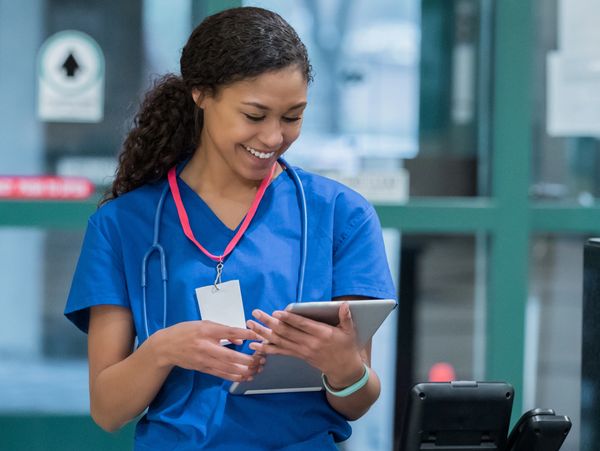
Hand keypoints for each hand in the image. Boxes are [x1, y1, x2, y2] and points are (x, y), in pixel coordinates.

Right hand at [153, 320, 263, 381]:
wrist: (166, 347)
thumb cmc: (186, 331)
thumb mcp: (204, 324)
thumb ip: (223, 330)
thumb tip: (240, 339)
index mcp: (207, 330)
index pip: (229, 332)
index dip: (245, 334)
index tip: (257, 336)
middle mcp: (206, 346)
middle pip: (231, 355)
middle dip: (248, 359)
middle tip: (260, 359)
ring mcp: (204, 359)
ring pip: (228, 368)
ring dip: (244, 370)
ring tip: (256, 369)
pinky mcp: (203, 368)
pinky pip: (221, 374)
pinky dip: (234, 376)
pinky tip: (244, 376)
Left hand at [247, 303, 364, 387]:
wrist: (343, 369)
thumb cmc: (346, 347)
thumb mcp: (350, 332)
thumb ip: (346, 317)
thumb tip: (345, 305)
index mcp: (322, 334)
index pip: (302, 325)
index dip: (289, 319)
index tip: (277, 312)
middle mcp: (309, 343)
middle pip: (286, 332)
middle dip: (269, 322)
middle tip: (256, 314)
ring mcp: (302, 350)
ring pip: (279, 341)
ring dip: (263, 333)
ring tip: (251, 325)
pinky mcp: (298, 355)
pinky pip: (280, 351)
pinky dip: (266, 349)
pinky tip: (255, 346)